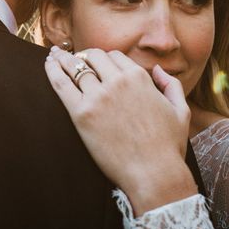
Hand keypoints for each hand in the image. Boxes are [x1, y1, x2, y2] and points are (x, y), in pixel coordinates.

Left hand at [45, 47, 197, 213]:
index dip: (105, 59)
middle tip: (76, 60)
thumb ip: (170, 85)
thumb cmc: (168, 146)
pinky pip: (61, 84)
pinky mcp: (81, 114)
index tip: (97, 63)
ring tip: (54, 55)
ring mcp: (98, 97)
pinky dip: (52, 70)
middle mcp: (117, 82)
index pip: (114, 56)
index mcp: (139, 77)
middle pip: (93, 56)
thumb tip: (157, 70)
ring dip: (63, 59)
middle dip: (84, 56)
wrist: (154, 173)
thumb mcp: (180, 111)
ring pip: (75, 67)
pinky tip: (48, 63)